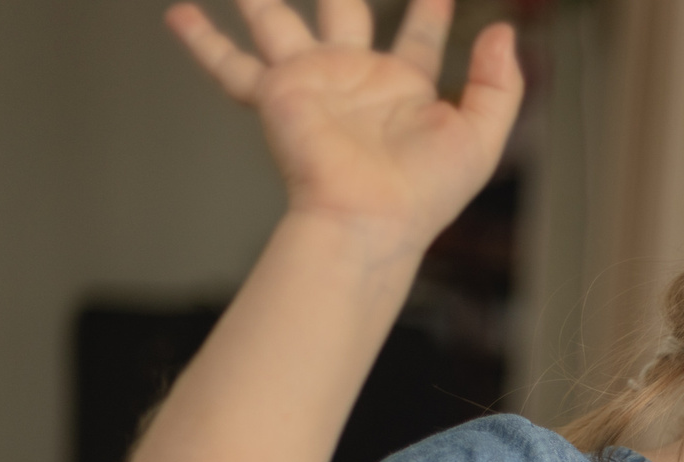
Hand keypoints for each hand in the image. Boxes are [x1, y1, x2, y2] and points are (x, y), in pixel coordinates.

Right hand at [167, 0, 521, 249]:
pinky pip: (229, 63)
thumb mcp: (481, 135)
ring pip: (277, 19)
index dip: (430, 13)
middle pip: (343, 10)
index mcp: (405, 88)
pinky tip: (179, 13)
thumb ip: (500, 84)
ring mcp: (311, 82)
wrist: (371, 218)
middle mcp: (354, 78)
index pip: (419, 37)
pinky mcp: (275, 94)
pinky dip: (201, 40)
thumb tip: (504, 31)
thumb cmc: (426, 191)